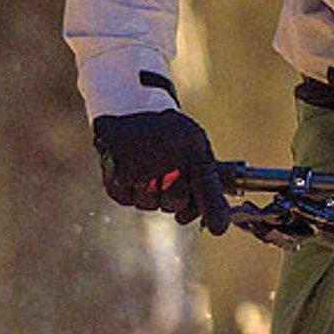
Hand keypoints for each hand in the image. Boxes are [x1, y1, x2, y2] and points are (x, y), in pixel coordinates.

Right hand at [92, 110, 230, 234]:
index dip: (213, 210)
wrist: (130, 104)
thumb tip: (218, 226)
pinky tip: (132, 169)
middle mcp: (162, 159)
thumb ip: (207, 182)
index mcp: (189, 150)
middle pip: (174, 203)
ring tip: (148, 165)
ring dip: (151, 193)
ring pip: (150, 204)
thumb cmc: (168, 130)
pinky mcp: (113, 175)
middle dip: (175, 196)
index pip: (205, 187)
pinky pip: (127, 200)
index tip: (219, 228)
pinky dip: (131, 190)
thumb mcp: (196, 147)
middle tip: (169, 174)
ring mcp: (135, 168)